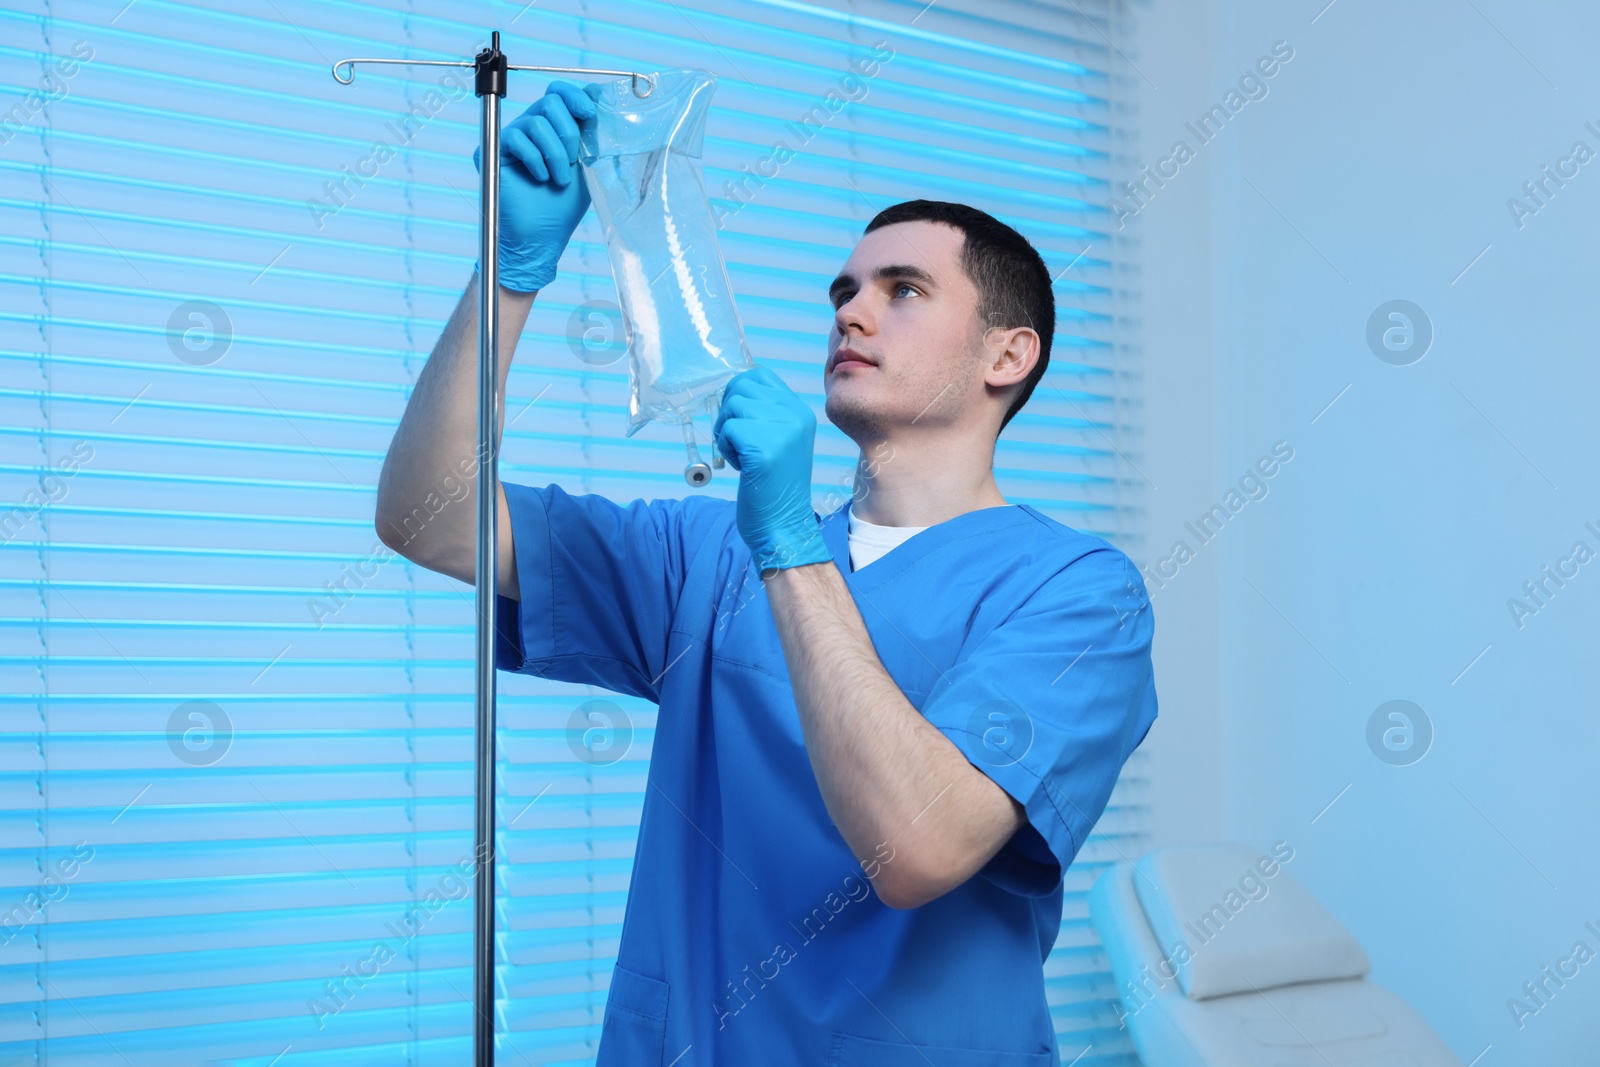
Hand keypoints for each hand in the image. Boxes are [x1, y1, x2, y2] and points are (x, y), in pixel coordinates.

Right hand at [472, 80, 602, 292]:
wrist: (542, 235)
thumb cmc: (564, 205)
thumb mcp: (587, 164)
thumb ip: (592, 131)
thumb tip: (599, 95)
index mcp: (553, 128)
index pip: (559, 93)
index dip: (574, 96)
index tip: (589, 113)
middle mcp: (530, 128)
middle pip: (550, 102)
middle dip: (568, 133)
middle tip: (571, 162)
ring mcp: (510, 138)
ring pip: (536, 121)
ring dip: (554, 153)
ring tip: (558, 179)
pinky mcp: (490, 150)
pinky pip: (516, 137)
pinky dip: (534, 159)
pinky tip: (540, 178)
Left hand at [713, 367, 831, 573]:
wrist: (784, 527)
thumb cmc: (774, 488)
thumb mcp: (780, 441)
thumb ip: (765, 415)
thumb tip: (733, 391)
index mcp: (800, 412)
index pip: (760, 376)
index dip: (738, 392)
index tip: (737, 418)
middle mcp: (795, 416)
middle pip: (742, 386)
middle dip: (728, 411)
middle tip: (736, 440)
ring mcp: (782, 430)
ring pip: (732, 406)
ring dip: (726, 432)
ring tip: (741, 456)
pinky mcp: (764, 448)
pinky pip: (728, 430)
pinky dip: (726, 448)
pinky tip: (741, 467)